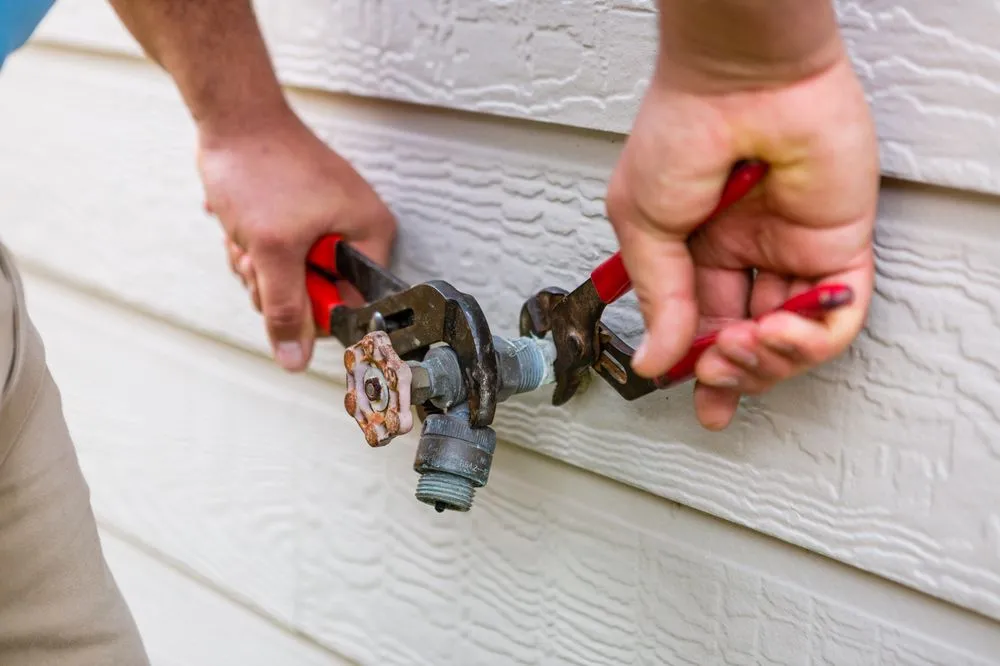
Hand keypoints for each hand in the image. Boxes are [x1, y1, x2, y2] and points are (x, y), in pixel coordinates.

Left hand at [199, 110, 396, 371]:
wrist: (232, 116)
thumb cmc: (261, 165)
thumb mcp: (272, 250)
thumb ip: (285, 310)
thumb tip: (296, 359)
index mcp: (370, 235)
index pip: (355, 305)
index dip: (316, 313)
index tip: (284, 297)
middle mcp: (355, 232)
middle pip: (319, 297)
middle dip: (277, 286)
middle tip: (260, 258)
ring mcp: (327, 226)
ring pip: (292, 282)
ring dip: (260, 269)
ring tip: (249, 236)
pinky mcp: (300, 221)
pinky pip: (280, 261)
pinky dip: (255, 252)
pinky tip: (243, 229)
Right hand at [605, 51, 878, 429]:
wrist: (741, 82)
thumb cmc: (682, 130)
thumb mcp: (642, 224)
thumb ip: (659, 298)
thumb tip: (654, 360)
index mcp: (696, 247)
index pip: (702, 324)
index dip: (699, 368)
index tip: (694, 395)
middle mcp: (747, 252)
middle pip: (750, 340)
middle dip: (732, 372)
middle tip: (714, 371)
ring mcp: (793, 250)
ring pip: (794, 338)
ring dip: (768, 361)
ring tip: (743, 347)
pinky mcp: (839, 244)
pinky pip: (839, 313)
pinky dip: (813, 338)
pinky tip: (781, 332)